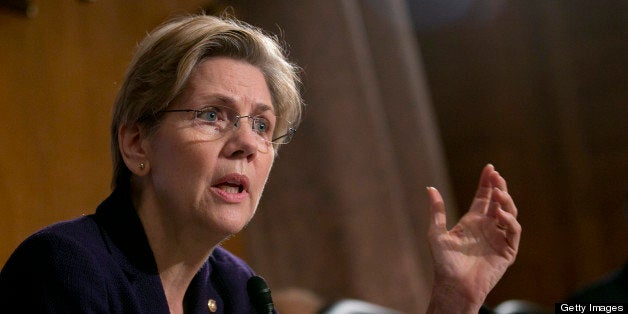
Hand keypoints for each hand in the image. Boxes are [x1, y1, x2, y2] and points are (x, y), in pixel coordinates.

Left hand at [426, 164, 520, 312]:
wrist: (453, 285)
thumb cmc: (444, 262)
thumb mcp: (436, 233)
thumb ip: (437, 211)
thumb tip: (430, 188)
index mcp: (473, 221)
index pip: (483, 197)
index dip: (487, 182)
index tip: (489, 168)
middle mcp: (488, 227)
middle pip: (499, 202)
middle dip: (499, 187)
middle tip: (496, 175)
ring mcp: (499, 238)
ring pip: (510, 213)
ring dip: (506, 201)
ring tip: (498, 191)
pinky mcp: (507, 251)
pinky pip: (513, 231)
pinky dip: (509, 220)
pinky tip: (498, 212)